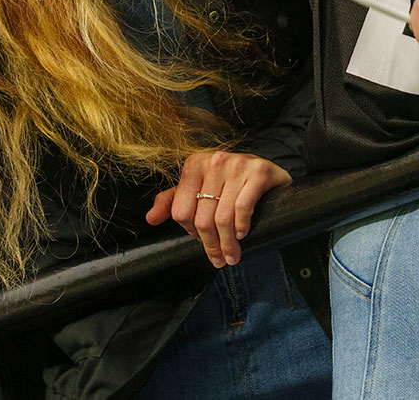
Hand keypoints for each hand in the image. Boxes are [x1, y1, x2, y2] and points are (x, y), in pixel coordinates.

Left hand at [145, 151, 289, 267]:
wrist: (267, 172)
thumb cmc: (230, 184)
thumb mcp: (199, 189)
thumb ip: (173, 202)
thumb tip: (151, 218)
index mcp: (195, 165)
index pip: (181, 211)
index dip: (190, 232)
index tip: (200, 240)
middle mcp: (215, 161)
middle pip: (202, 218)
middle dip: (211, 244)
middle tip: (219, 259)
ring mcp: (237, 164)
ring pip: (223, 217)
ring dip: (228, 244)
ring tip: (232, 255)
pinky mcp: (258, 171)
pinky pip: (243, 207)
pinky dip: (241, 226)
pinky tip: (242, 233)